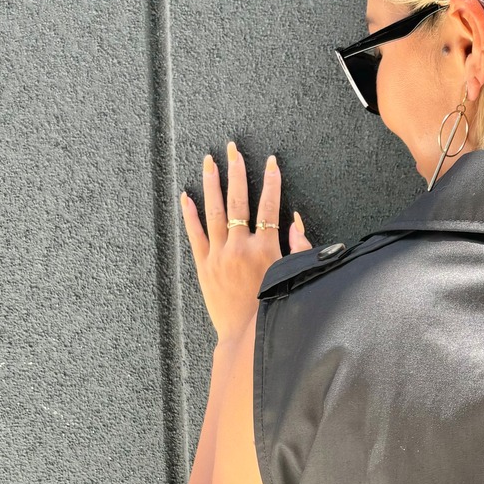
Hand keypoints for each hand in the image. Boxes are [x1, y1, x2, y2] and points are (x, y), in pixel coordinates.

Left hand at [179, 140, 311, 342]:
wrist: (248, 335)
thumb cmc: (274, 308)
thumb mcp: (294, 275)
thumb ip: (297, 246)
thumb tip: (295, 220)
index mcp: (266, 248)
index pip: (270, 206)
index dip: (272, 182)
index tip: (271, 161)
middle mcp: (240, 246)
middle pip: (238, 200)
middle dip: (237, 171)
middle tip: (233, 148)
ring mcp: (219, 255)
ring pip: (214, 211)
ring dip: (212, 183)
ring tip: (209, 161)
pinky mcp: (203, 266)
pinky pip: (195, 235)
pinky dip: (190, 215)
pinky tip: (186, 196)